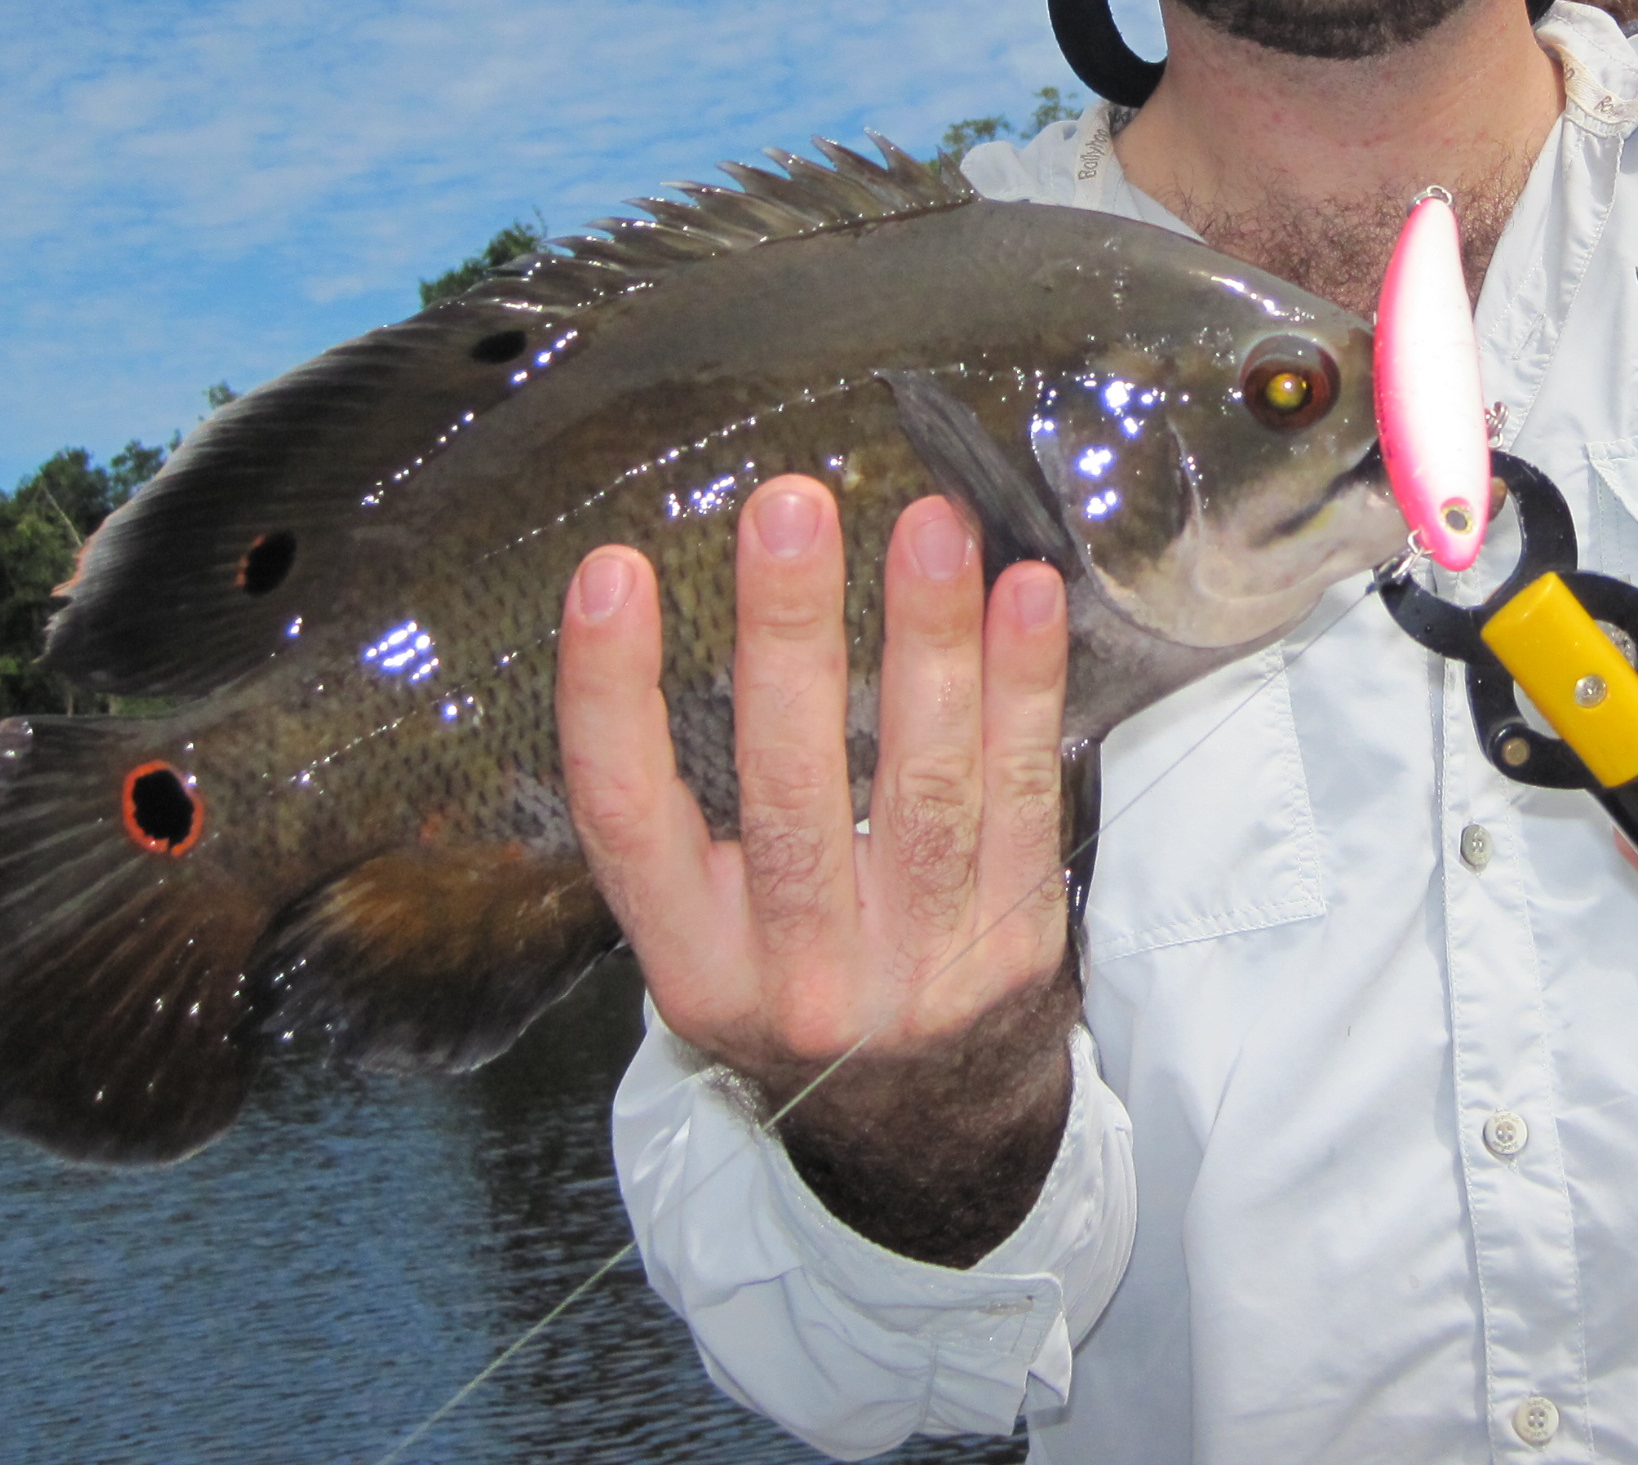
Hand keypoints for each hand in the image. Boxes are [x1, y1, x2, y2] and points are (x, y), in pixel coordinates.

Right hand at [557, 477, 1080, 1263]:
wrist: (929, 1134)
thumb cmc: (804, 986)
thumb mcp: (713, 945)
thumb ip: (693, 821)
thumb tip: (669, 611)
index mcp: (694, 965)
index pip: (629, 820)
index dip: (609, 694)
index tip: (610, 572)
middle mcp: (797, 978)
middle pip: (788, 789)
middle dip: (790, 635)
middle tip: (792, 504)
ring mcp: (915, 968)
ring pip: (924, 788)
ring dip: (929, 642)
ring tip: (929, 524)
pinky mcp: (1016, 947)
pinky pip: (1024, 800)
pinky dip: (1028, 690)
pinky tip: (1026, 595)